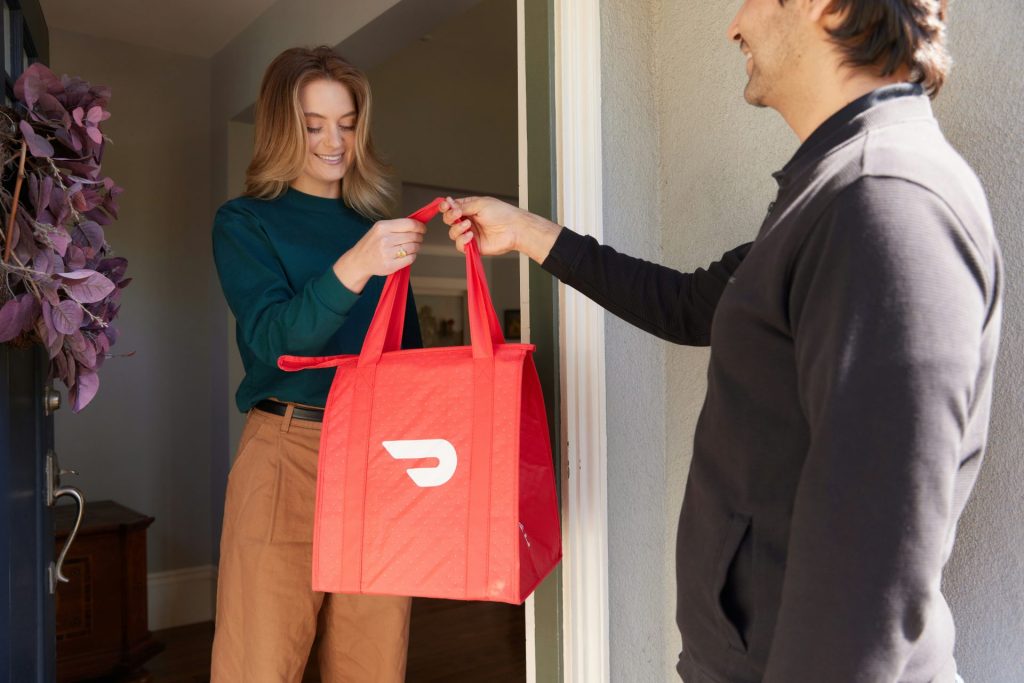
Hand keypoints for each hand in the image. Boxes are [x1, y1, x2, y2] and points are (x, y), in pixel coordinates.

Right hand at [333, 217, 425, 292]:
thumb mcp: (380, 229)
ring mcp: (387, 253)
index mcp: (383, 227)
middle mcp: (385, 239)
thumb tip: (417, 224)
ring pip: (413, 247)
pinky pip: (410, 258)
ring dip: (417, 247)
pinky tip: (407, 254)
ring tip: (413, 247)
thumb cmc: (372, 244)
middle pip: (413, 236)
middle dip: (419, 237)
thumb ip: (396, 226)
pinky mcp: (390, 265)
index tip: (423, 229)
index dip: (420, 226)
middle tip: (418, 239)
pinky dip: (412, 256)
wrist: (359, 261)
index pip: (409, 224)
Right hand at [440, 196, 561, 263]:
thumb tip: (448, 203)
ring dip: (457, 229)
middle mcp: (468, 220)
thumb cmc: (503, 213)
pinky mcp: (473, 246)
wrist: (514, 228)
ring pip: (452, 233)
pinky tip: (470, 236)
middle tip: (457, 214)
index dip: (445, 207)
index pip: (451, 208)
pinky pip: (460, 245)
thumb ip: (462, 206)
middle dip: (450, 217)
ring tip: (468, 225)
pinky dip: (462, 240)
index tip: (445, 206)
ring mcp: (470, 233)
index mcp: (469, 208)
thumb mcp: (480, 204)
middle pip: (449, 220)